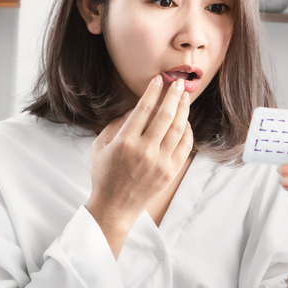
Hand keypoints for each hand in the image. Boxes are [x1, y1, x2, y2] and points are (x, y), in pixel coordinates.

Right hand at [87, 76, 192, 248]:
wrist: (115, 206)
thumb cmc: (105, 174)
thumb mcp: (100, 146)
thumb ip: (116, 124)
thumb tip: (136, 107)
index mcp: (125, 142)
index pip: (143, 109)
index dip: (153, 91)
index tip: (158, 80)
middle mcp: (145, 150)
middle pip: (165, 115)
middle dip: (173, 95)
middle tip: (178, 83)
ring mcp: (160, 162)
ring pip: (178, 128)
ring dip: (183, 110)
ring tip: (184, 97)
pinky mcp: (171, 171)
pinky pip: (185, 145)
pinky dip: (187, 131)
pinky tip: (185, 121)